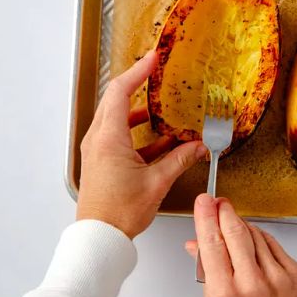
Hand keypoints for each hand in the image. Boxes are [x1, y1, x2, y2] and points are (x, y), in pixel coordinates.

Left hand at [77, 50, 208, 238]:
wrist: (100, 237)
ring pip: (117, 118)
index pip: (121, 91)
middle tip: (154, 72)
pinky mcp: (101, 160)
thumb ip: (180, 159)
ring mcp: (98, 150)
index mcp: (109, 138)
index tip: (152, 59)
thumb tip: (198, 147)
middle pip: (115, 99)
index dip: (138, 71)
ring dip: (140, 112)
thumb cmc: (118, 213)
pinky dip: (138, 133)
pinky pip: (118, 136)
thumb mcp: (157, 182)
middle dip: (137, 83)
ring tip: (163, 112)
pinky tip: (161, 143)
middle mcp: (98, 139)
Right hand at [185, 194, 296, 296]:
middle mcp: (252, 284)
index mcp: (225, 295)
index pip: (212, 243)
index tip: (203, 202)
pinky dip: (260, 236)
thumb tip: (196, 246)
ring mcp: (277, 278)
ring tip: (231, 219)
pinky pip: (273, 244)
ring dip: (241, 223)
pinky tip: (253, 235)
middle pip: (235, 231)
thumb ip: (206, 274)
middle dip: (224, 211)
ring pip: (255, 235)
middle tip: (217, 202)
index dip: (206, 216)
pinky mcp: (295, 275)